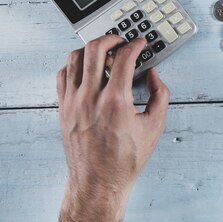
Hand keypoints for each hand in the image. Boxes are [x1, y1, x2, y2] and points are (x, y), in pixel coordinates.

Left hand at [55, 35, 169, 221]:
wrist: (100, 182)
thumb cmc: (125, 159)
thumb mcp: (155, 126)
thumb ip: (159, 95)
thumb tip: (153, 75)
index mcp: (116, 101)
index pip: (123, 58)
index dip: (135, 44)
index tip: (140, 43)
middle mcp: (91, 98)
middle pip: (94, 49)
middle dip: (111, 39)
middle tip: (121, 41)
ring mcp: (73, 102)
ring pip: (74, 58)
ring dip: (90, 50)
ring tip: (103, 54)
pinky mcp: (63, 109)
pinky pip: (62, 75)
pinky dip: (74, 65)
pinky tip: (85, 70)